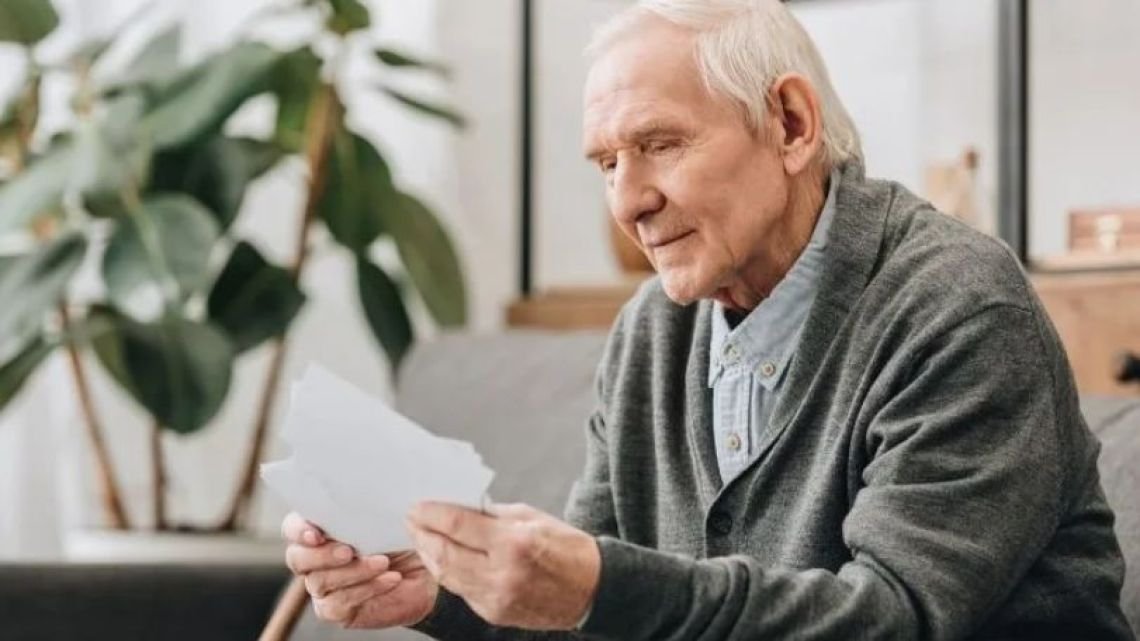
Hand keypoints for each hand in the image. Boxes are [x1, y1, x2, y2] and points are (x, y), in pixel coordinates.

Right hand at [282, 512, 438, 628]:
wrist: (424, 567)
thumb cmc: (399, 535)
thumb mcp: (385, 517)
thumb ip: (365, 509)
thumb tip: (363, 496)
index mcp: (319, 528)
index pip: (293, 527)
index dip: (299, 530)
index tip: (316, 534)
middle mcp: (313, 558)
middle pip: (298, 558)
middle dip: (322, 555)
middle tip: (349, 551)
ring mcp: (322, 585)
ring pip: (320, 582)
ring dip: (353, 571)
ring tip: (383, 562)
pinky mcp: (336, 609)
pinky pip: (339, 603)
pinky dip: (367, 589)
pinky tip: (390, 578)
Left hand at [406, 502, 600, 630]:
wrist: (592, 589)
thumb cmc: (567, 548)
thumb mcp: (531, 518)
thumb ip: (492, 516)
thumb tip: (458, 509)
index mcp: (514, 542)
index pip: (457, 525)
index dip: (431, 514)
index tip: (417, 505)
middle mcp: (502, 573)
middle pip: (444, 552)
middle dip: (422, 534)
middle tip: (412, 520)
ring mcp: (497, 597)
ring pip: (447, 575)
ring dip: (429, 555)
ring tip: (421, 538)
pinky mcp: (494, 613)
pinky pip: (461, 590)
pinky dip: (448, 573)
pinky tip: (441, 559)